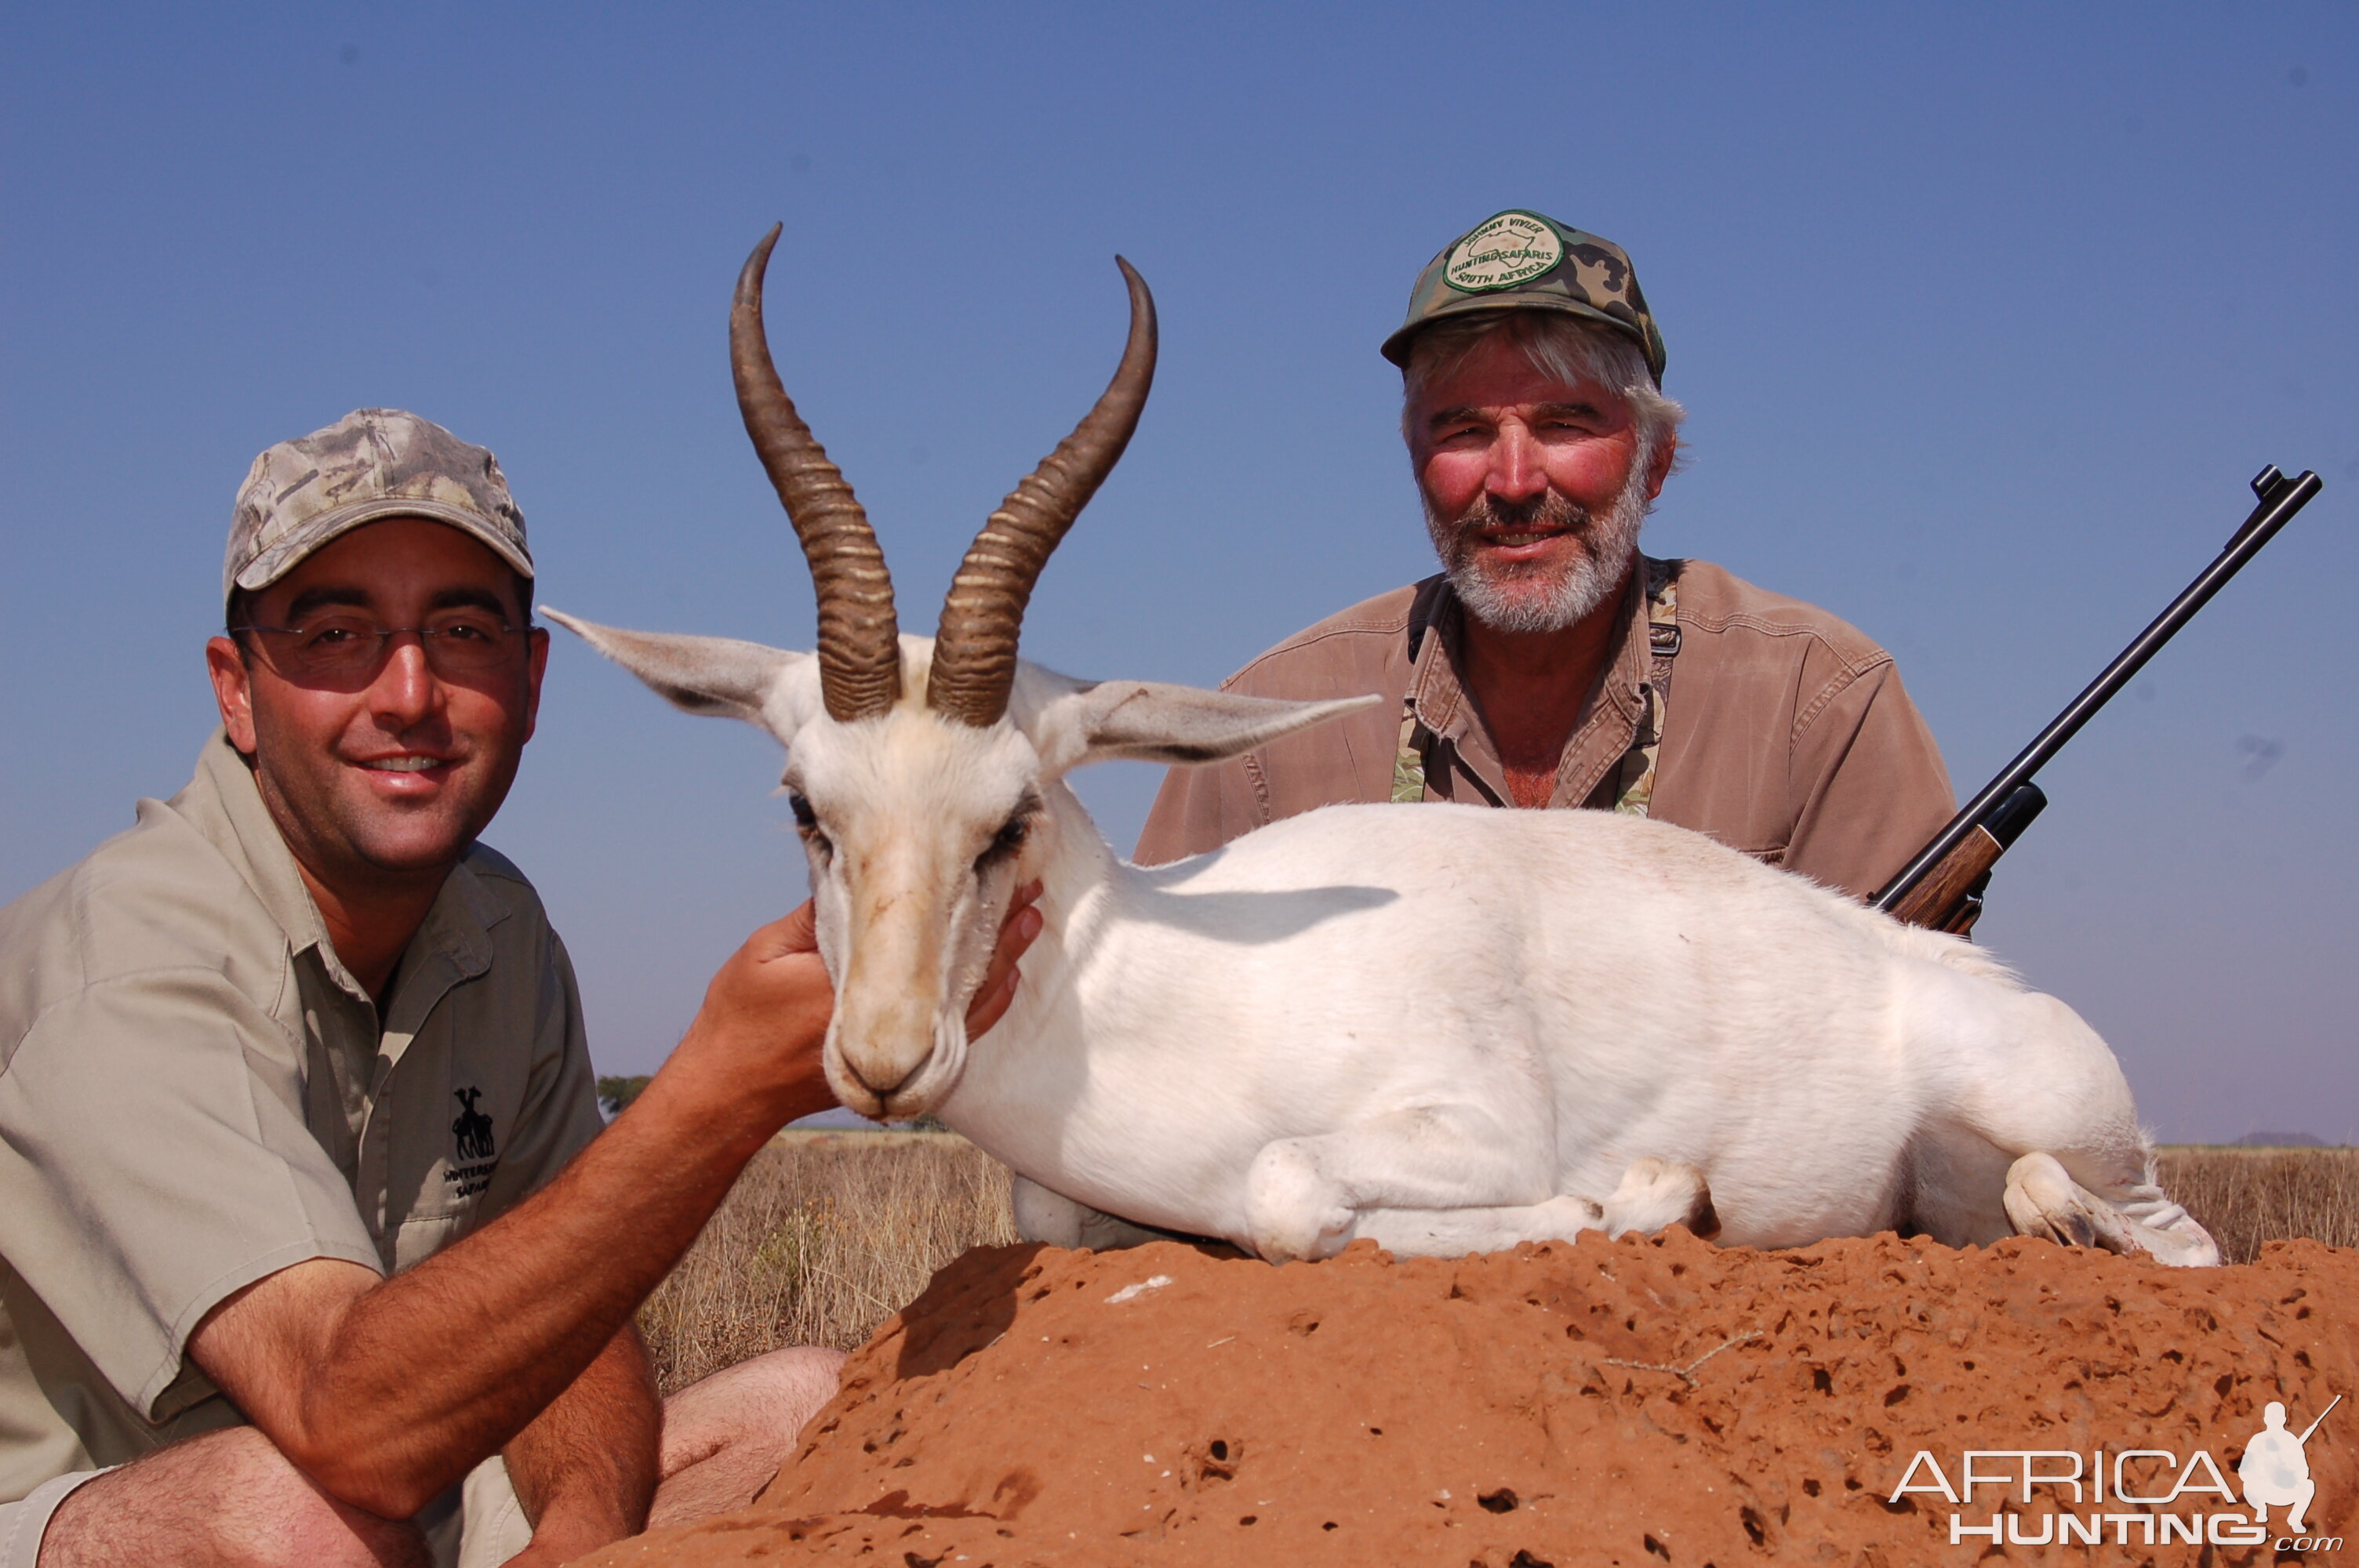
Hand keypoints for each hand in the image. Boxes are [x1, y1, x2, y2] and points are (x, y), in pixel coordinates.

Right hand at [671, 884, 1045, 1131]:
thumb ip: (817, 910)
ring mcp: (898, 1050)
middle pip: (962, 969)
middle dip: (999, 927)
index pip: (924, 935)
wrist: (729, 1092)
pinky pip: (958, 1034)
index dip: (963, 899)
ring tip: (1030, 921)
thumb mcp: (770, 949)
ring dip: (1002, 960)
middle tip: (1031, 886)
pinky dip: (986, 1003)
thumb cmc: (740, 1017)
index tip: (993, 863)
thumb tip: (858, 867)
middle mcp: (889, 1025)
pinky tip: (1005, 978)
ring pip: (969, 1003)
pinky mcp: (899, 1065)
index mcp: (856, 988)